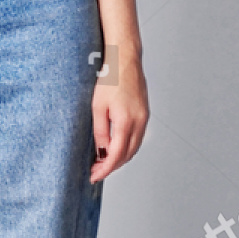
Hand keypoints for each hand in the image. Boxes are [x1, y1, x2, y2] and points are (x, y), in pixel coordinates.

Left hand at [90, 53, 147, 183]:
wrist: (125, 61)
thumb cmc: (109, 79)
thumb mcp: (97, 107)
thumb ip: (100, 131)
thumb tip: (100, 152)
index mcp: (126, 121)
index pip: (116, 155)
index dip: (105, 169)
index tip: (93, 176)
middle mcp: (139, 122)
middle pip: (127, 155)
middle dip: (111, 166)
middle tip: (94, 171)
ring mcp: (144, 118)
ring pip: (134, 147)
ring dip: (119, 158)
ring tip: (101, 162)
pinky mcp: (144, 113)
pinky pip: (136, 138)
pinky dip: (125, 147)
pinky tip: (113, 148)